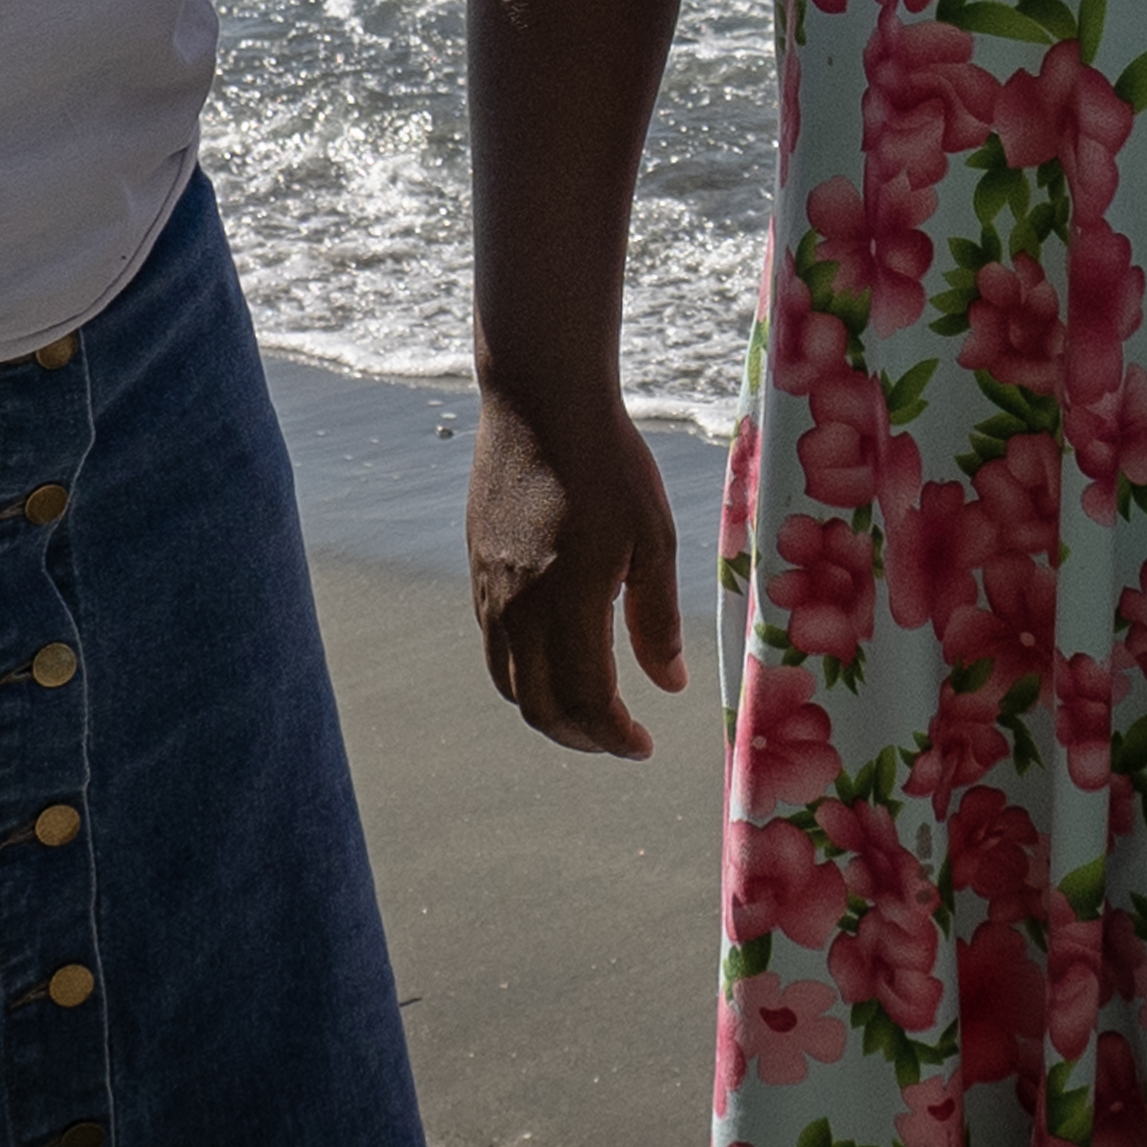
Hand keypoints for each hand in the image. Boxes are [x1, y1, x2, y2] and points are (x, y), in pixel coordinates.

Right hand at [469, 376, 689, 757]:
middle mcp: (517, 607)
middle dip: (582, 737)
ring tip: (591, 712)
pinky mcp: (478, 570)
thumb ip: (657, 618)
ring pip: (509, 683)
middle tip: (620, 739)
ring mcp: (490, 591)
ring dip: (550, 712)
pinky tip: (557, 661)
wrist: (540, 401)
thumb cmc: (610, 463)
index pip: (586, 702)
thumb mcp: (653, 537)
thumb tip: (668, 686)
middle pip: (539, 707)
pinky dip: (525, 676)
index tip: (645, 745)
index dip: (615, 737)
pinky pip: (494, 647)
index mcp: (567, 601)